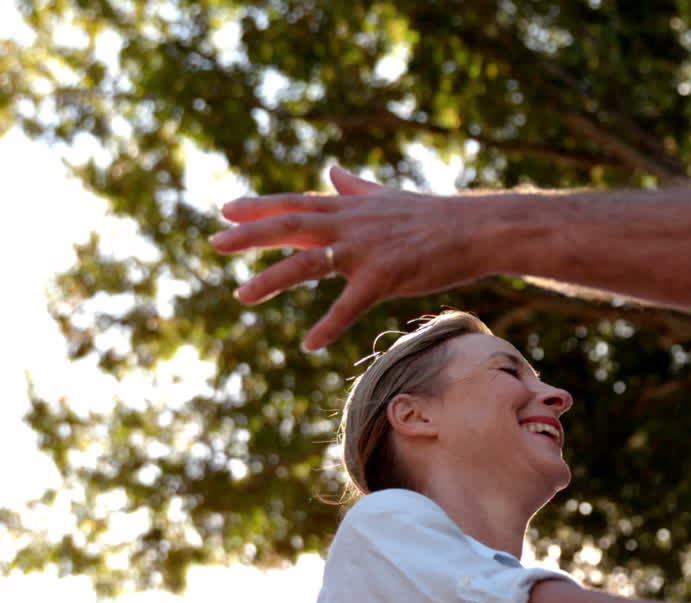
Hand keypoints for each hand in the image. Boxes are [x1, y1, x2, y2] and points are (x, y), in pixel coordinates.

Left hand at [211, 167, 480, 349]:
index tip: (225, 210)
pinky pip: (350, 305)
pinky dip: (329, 325)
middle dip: (250, 235)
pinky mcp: (386, 276)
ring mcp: (366, 250)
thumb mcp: (387, 197)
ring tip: (241, 295)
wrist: (476, 229)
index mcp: (350, 208)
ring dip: (272, 279)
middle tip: (214, 243)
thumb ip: (354, 187)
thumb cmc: (434, 217)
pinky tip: (310, 344)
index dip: (259, 207)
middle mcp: (351, 225)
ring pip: (309, 264)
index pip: (296, 203)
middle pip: (291, 226)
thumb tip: (331, 170)